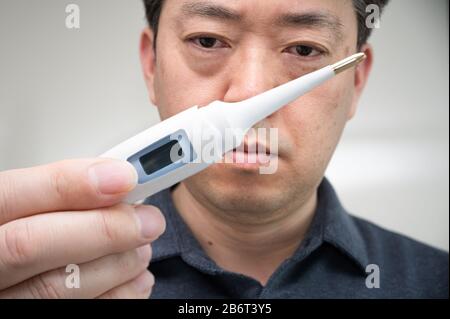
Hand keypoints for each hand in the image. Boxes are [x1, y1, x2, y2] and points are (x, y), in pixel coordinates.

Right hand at [0, 158, 164, 298]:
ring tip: (143, 249)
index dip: (69, 185)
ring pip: (54, 288)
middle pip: (31, 245)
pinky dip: (117, 295)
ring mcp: (4, 301)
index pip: (11, 197)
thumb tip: (117, 181)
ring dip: (115, 264)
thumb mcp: (30, 208)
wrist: (17, 276)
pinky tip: (136, 279)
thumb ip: (59, 198)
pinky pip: (82, 313)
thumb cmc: (25, 236)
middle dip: (102, 228)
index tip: (122, 177)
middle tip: (148, 220)